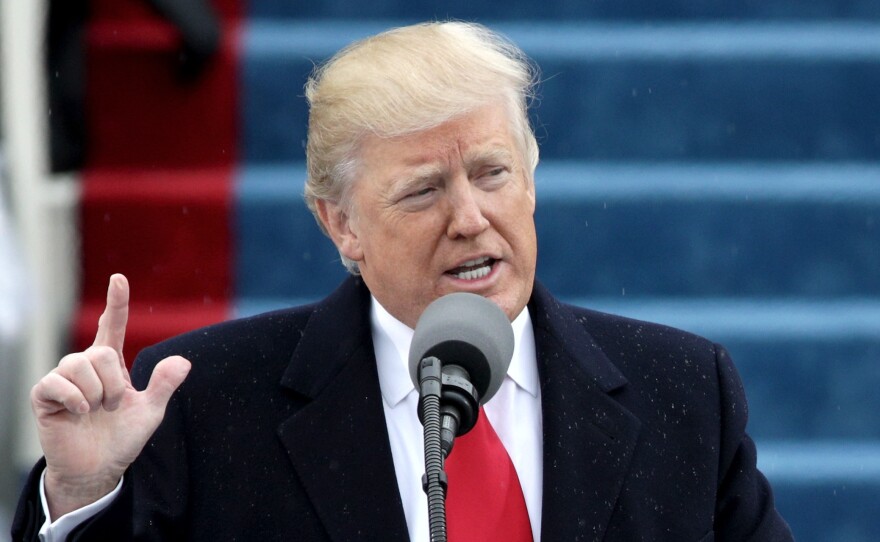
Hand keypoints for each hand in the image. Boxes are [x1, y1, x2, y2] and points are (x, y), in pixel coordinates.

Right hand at [30, 274, 191, 519]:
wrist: (98, 469)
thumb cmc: (122, 438)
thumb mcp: (150, 411)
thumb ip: (164, 386)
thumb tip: (183, 361)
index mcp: (111, 366)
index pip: (114, 327)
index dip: (117, 303)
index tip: (120, 278)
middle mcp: (85, 367)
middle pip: (100, 352)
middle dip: (113, 384)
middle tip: (112, 407)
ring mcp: (62, 380)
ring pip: (79, 364)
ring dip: (96, 393)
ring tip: (96, 412)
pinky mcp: (44, 397)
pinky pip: (56, 383)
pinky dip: (75, 399)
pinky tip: (79, 414)